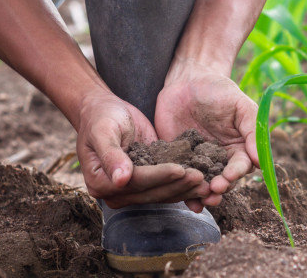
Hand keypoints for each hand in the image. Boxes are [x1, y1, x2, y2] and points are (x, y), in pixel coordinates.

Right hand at [75, 91, 208, 207]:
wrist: (104, 111)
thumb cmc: (101, 117)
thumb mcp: (103, 131)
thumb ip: (111, 155)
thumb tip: (121, 180)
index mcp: (100, 182)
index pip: (136, 182)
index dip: (159, 176)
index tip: (180, 169)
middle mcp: (116, 192)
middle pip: (151, 192)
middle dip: (177, 185)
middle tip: (201, 177)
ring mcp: (132, 190)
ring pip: (162, 194)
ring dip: (185, 189)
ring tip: (206, 182)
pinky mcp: (147, 182)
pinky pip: (166, 187)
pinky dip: (184, 185)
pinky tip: (202, 181)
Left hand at [155, 59, 259, 206]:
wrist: (187, 80)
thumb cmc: (219, 90)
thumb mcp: (240, 105)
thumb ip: (252, 129)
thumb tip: (259, 160)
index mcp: (238, 147)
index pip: (241, 166)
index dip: (236, 174)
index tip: (229, 177)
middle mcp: (220, 159)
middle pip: (223, 181)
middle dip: (220, 188)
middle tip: (214, 190)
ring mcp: (198, 161)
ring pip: (203, 184)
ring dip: (203, 195)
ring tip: (201, 200)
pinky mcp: (177, 160)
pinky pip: (181, 179)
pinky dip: (183, 191)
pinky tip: (185, 202)